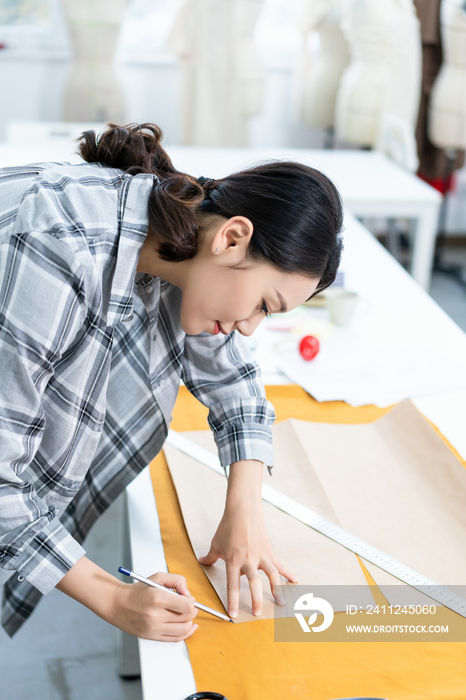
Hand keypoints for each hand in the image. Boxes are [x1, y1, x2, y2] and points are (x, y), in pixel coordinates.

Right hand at [112, 571, 198, 640]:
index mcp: (157, 598)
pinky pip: (175, 639)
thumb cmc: (137, 591)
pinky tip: (187, 626)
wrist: (118, 604)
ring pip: (184, 630)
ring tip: (186, 615)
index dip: (192, 601)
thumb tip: (188, 594)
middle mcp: (156, 615)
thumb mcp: (157, 577)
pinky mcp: (152, 637)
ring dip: (190, 622)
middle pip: (187, 618)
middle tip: (189, 606)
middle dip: (193, 611)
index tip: (189, 599)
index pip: (187, 606)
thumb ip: (177, 580)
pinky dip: (185, 633)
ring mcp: (154, 628)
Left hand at [198, 460, 297, 618]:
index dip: (232, 601)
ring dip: (276, 590)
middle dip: (255, 600)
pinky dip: (288, 573)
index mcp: (233, 561)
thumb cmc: (228, 526)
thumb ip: (210, 556)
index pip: (232, 585)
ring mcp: (261, 555)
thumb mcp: (215, 542)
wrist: (243, 510)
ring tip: (281, 604)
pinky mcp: (269, 551)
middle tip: (257, 614)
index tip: (233, 615)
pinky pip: (280, 564)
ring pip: (271, 575)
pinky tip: (295, 580)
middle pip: (254, 583)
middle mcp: (248, 560)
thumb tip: (202, 561)